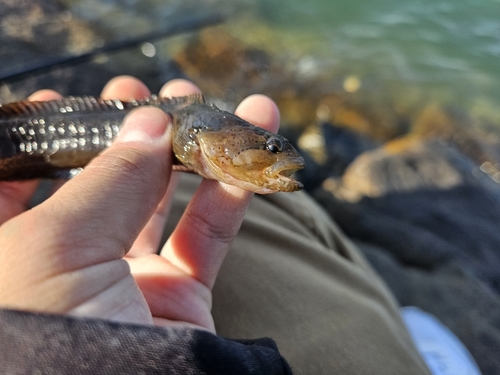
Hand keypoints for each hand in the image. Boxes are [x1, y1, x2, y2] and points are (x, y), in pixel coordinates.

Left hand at [0, 76, 279, 330]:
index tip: (68, 103)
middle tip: (149, 96)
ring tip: (210, 107)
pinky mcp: (178, 302)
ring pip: (161, 204)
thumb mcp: (58, 248)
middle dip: (125, 136)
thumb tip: (148, 123)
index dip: (41, 139)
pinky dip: (231, 195)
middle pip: (98, 185)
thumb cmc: (51, 343)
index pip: (12, 183)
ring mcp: (126, 285)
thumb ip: (108, 181)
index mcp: (9, 256)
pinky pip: (207, 238)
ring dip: (191, 155)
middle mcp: (66, 269)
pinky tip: (249, 156)